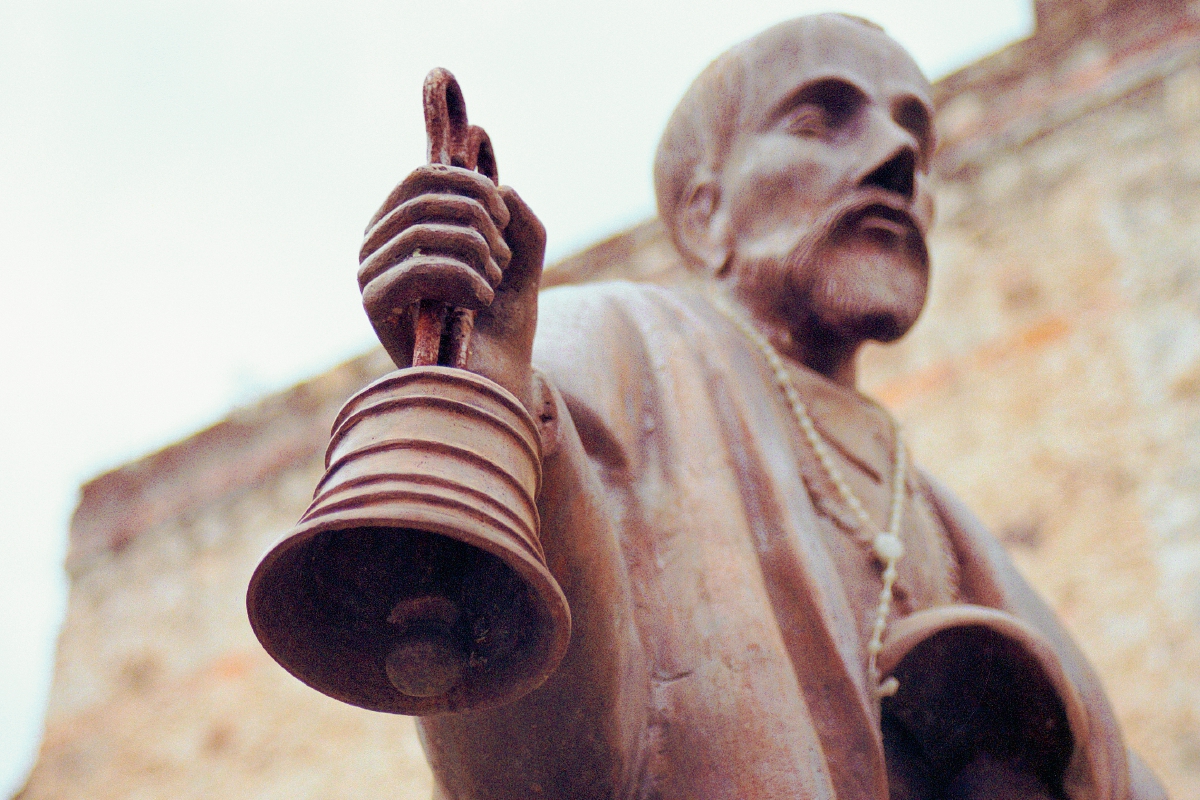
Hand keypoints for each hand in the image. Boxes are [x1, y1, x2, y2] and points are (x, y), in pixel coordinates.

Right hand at [358, 163, 545, 402]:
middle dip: (481, 224)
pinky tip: (480, 302)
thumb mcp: (521, 261)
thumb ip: (520, 219)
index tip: (502, 216)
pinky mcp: (374, 304)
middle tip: (503, 259)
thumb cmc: (500, 324)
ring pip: (422, 232)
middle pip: (427, 199)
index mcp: (403, 224)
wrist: (494, 382)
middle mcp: (377, 244)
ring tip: (493, 285)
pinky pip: (417, 269)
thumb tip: (503, 190)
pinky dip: (463, 280)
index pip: (425, 176)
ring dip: (476, 255)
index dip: (471, 185)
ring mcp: (370, 273)